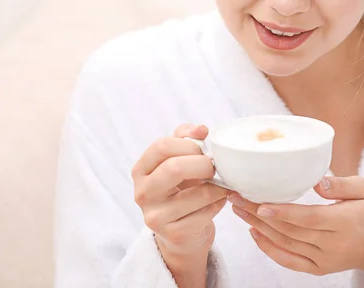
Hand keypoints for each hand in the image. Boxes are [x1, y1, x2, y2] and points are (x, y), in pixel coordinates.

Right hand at [131, 124, 227, 284]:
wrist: (182, 234)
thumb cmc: (182, 190)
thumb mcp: (177, 162)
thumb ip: (185, 139)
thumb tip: (202, 129)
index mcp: (141, 171)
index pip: (162, 146)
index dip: (189, 144)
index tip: (203, 149)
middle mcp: (143, 193)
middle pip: (175, 168)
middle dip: (204, 164)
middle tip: (214, 168)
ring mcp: (155, 216)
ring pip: (198, 193)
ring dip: (218, 187)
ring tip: (222, 185)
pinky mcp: (174, 234)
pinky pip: (207, 212)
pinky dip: (219, 203)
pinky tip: (218, 201)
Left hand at [227, 176, 363, 283]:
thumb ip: (344, 185)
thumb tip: (318, 183)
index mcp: (344, 222)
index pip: (309, 218)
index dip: (283, 213)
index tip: (260, 204)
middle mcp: (332, 244)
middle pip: (290, 230)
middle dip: (259, 214)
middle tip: (236, 196)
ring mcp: (323, 259)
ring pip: (285, 244)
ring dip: (259, 227)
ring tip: (239, 209)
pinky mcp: (318, 268)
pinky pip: (289, 261)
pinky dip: (269, 249)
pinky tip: (254, 233)